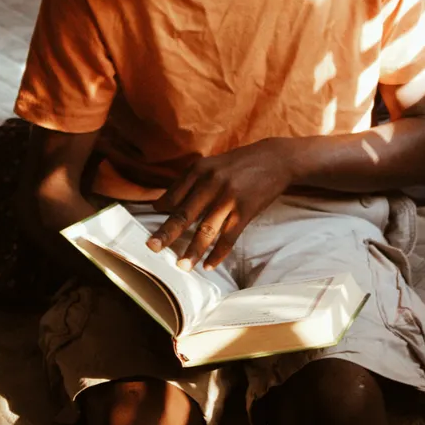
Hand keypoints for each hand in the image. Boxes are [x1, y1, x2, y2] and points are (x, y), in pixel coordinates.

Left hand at [147, 138, 294, 270]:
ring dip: (192, 251)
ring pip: (206, 229)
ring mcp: (229, 197)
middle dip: (167, 233)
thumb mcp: (212, 164)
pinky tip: (209, 265)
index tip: (148, 226)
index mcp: (199, 169)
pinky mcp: (246, 210)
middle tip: (152, 248)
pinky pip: (228, 237)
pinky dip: (218, 253)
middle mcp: (212, 182)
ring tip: (182, 266)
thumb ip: (190, 182)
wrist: (275, 159)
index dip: (160, 212)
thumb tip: (164, 205)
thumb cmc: (239, 164)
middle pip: (184, 214)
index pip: (173, 195)